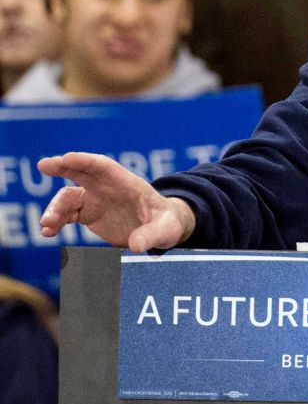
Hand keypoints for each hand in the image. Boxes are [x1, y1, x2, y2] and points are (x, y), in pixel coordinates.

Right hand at [38, 152, 195, 252]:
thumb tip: (137, 245)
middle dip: (62, 166)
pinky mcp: (90, 215)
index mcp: (127, 183)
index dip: (84, 161)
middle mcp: (108, 188)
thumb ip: (152, 234)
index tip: (66, 158)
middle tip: (43, 165)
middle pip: (81, 173)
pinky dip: (56, 222)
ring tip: (47, 224)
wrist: (163, 230)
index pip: (103, 166)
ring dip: (55, 208)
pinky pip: (67, 216)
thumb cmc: (168, 222)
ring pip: (69, 198)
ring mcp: (97, 200)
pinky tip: (48, 232)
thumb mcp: (166, 228)